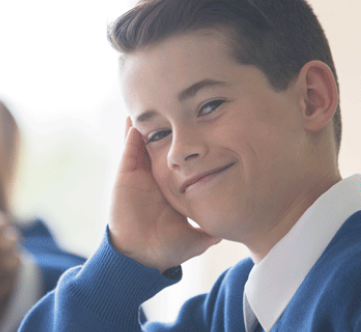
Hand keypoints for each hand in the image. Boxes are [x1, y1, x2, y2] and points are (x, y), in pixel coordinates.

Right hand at [109, 118, 220, 272]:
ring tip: (153, 101)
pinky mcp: (126, 175)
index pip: (182, 161)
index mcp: (172, 187)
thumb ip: (214, 228)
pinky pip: (130, 149)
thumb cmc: (168, 248)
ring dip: (148, 124)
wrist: (142, 256)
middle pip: (163, 145)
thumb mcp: (199, 236)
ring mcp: (140, 175)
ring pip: (145, 142)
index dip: (189, 145)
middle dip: (168, 126)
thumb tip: (235, 226)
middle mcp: (156, 177)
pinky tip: (137, 118)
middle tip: (175, 103)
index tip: (200, 125)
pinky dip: (132, 133)